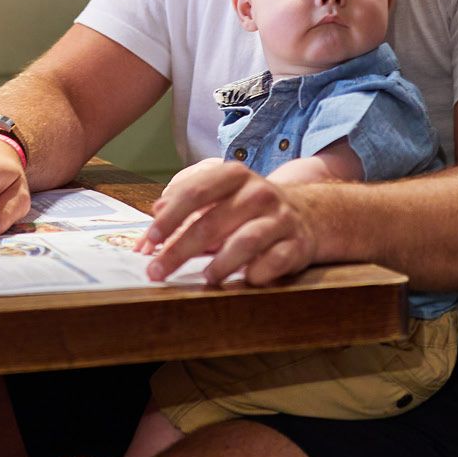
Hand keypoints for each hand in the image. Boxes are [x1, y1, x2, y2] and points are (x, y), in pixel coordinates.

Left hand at [139, 158, 319, 287]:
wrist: (307, 214)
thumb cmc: (249, 209)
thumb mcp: (220, 196)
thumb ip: (185, 205)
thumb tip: (153, 219)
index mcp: (234, 176)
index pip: (196, 192)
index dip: (170, 217)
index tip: (151, 240)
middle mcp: (258, 193)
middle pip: (213, 222)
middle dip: (181, 250)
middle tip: (158, 271)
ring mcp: (280, 218)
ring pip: (247, 241)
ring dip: (221, 263)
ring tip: (205, 278)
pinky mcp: (297, 244)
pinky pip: (276, 261)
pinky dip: (258, 273)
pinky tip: (245, 280)